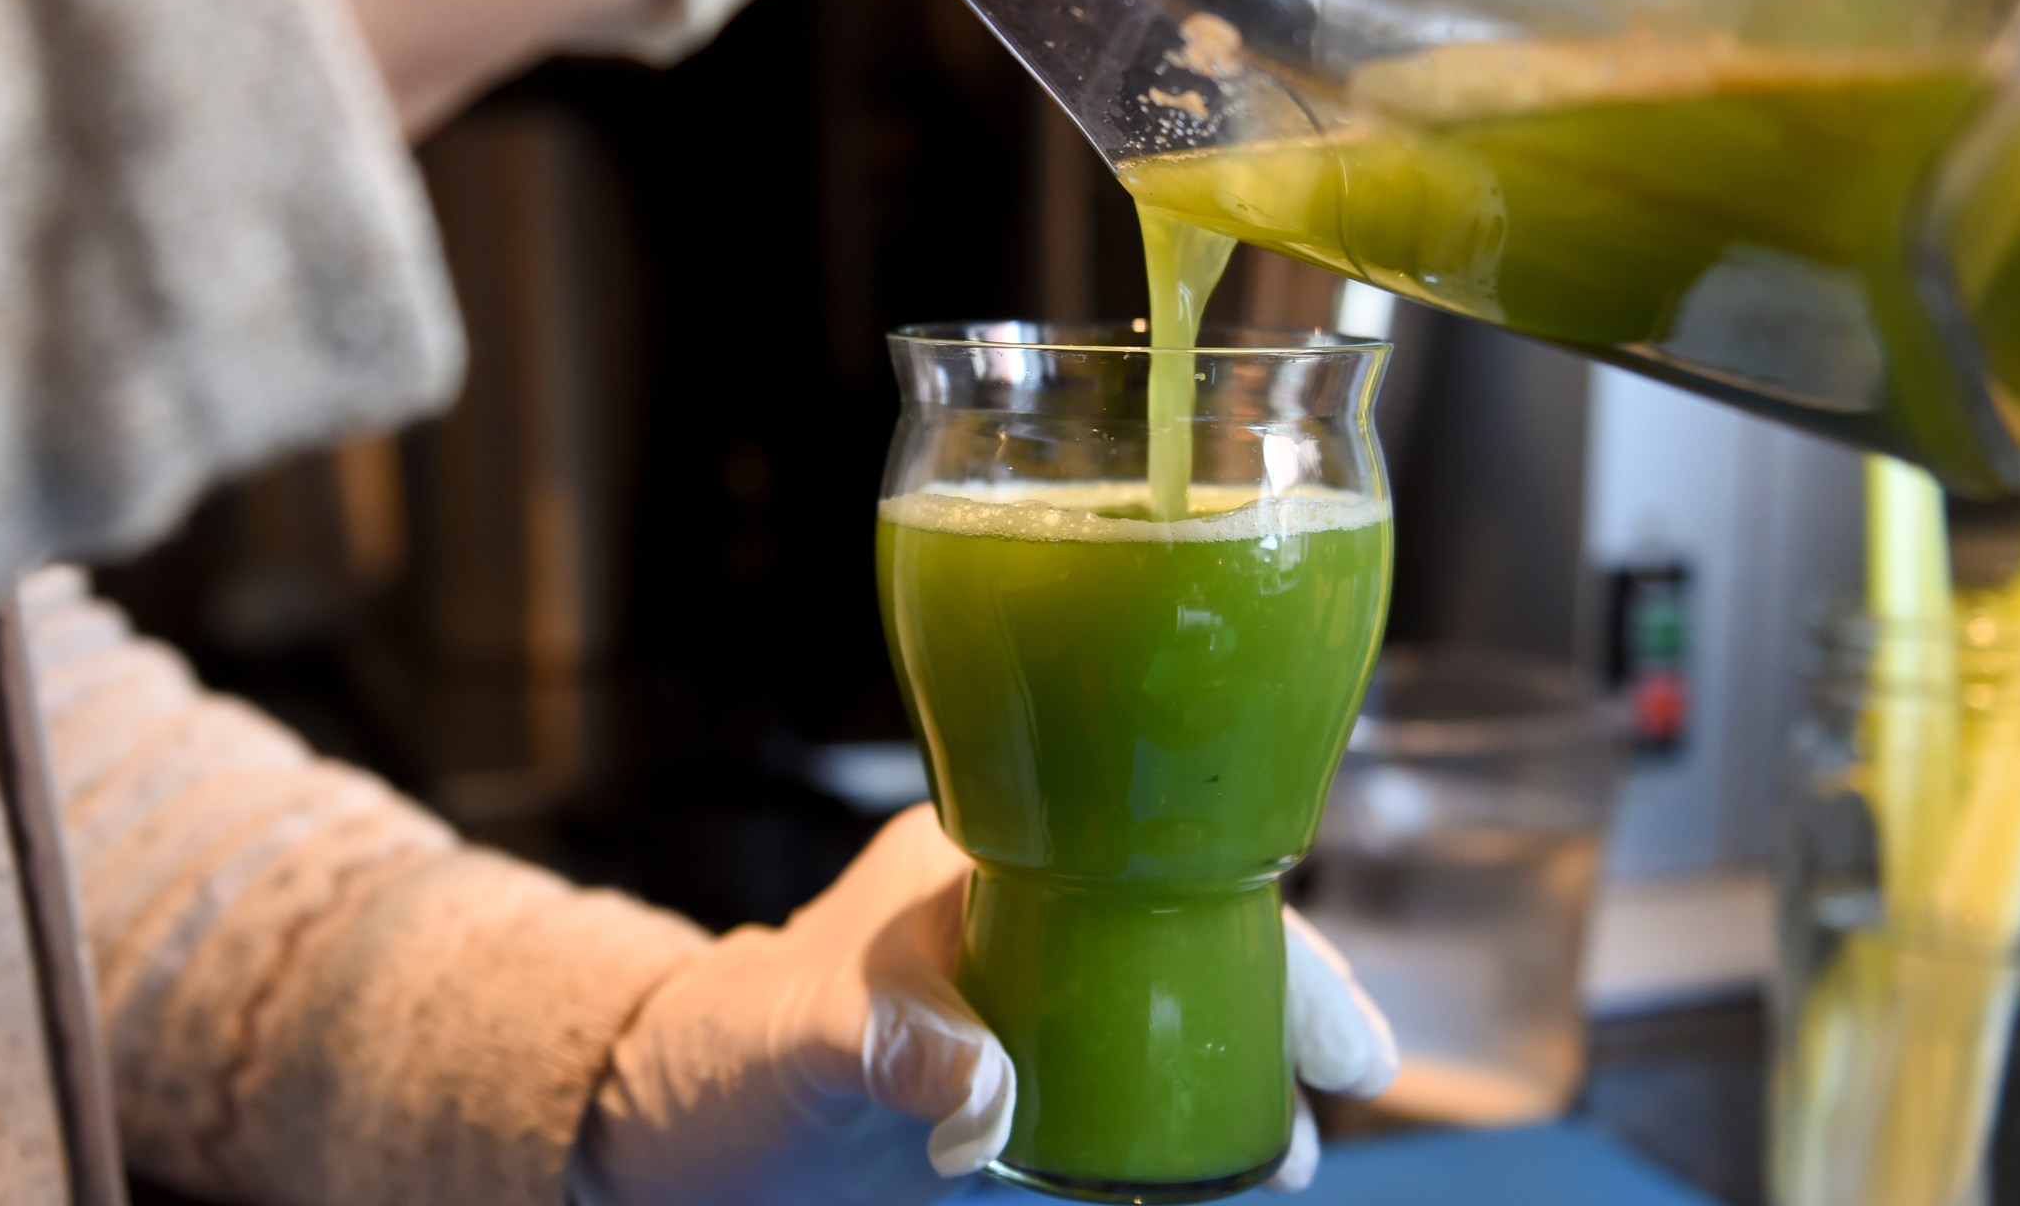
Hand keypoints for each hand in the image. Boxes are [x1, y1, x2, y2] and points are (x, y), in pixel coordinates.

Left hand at [569, 804, 1398, 1205]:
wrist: (670, 1125)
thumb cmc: (719, 1052)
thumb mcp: (797, 1037)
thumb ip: (887, 1043)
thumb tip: (989, 1091)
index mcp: (976, 857)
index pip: (1142, 862)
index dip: (1250, 924)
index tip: (1325, 1011)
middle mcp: (1013, 913)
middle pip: (1182, 929)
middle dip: (1280, 992)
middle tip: (1349, 1071)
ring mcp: (1018, 993)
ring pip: (1167, 1003)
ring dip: (1241, 1063)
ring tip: (1287, 1144)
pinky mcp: (1010, 1072)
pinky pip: (1122, 1077)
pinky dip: (1180, 1114)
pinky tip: (1221, 1162)